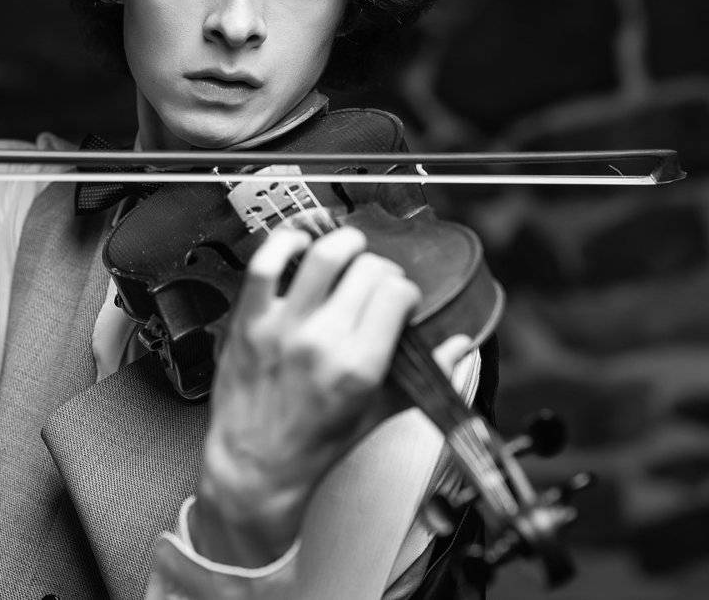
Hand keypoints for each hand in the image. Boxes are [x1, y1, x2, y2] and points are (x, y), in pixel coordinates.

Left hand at [189, 225, 471, 566]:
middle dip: (380, 270)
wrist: (256, 466)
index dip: (404, 291)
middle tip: (374, 282)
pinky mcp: (248, 322)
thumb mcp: (379, 414)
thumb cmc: (314, 444)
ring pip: (322, 256)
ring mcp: (282, 328)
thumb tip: (460, 346)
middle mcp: (322, 341)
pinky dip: (284, 244)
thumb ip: (425, 378)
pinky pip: (264, 264)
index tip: (399, 301)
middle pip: (367, 270)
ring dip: (342, 243)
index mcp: (360, 365)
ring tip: (347, 248)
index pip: (397, 293)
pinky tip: (298, 244)